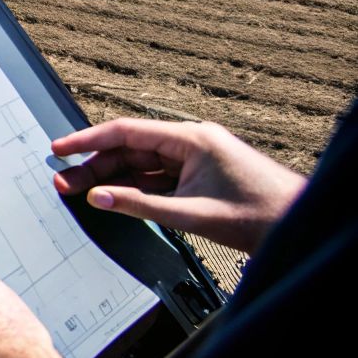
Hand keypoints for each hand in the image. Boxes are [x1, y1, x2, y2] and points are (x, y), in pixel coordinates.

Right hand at [49, 118, 304, 253]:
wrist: (298, 224)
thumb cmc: (260, 215)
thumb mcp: (190, 214)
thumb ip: (138, 205)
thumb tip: (98, 198)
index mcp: (192, 139)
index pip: (126, 132)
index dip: (87, 140)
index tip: (59, 149)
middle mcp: (192, 143)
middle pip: (130, 150)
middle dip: (94, 165)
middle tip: (62, 182)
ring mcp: (195, 160)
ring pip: (141, 165)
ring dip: (111, 178)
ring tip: (79, 191)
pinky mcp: (199, 177)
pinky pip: (157, 179)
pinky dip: (133, 188)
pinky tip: (112, 197)